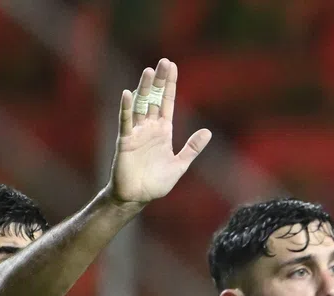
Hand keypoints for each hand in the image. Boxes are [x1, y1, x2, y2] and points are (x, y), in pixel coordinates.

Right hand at [108, 60, 210, 207]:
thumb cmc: (157, 182)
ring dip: (145, 89)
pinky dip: (127, 108)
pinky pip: (126, 121)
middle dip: (160, 81)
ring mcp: (137, 132)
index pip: (168, 103)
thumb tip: (208, 132)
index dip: (170, 86)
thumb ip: (192, 148)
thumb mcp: (180, 164)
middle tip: (164, 61)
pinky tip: (128, 94)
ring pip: (141, 105)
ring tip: (149, 71)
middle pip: (155, 99)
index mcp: (163, 131)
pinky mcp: (125, 141)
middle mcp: (149, 128)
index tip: (172, 67)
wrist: (138, 196)